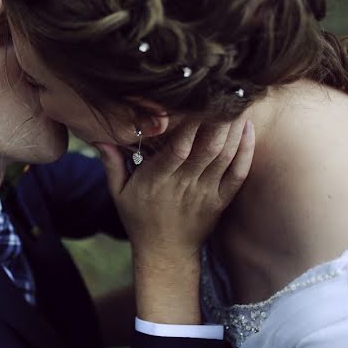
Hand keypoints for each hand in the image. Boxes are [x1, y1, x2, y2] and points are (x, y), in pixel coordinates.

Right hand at [95, 117, 254, 322]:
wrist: (166, 254)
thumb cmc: (139, 220)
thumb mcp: (118, 192)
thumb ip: (112, 163)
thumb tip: (99, 137)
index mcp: (157, 180)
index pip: (177, 150)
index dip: (189, 126)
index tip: (195, 101)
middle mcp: (184, 185)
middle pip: (207, 148)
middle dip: (218, 119)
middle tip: (226, 92)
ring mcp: (206, 193)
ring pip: (224, 157)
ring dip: (234, 130)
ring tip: (239, 103)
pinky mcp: (221, 200)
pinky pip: (238, 174)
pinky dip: (246, 152)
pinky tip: (248, 130)